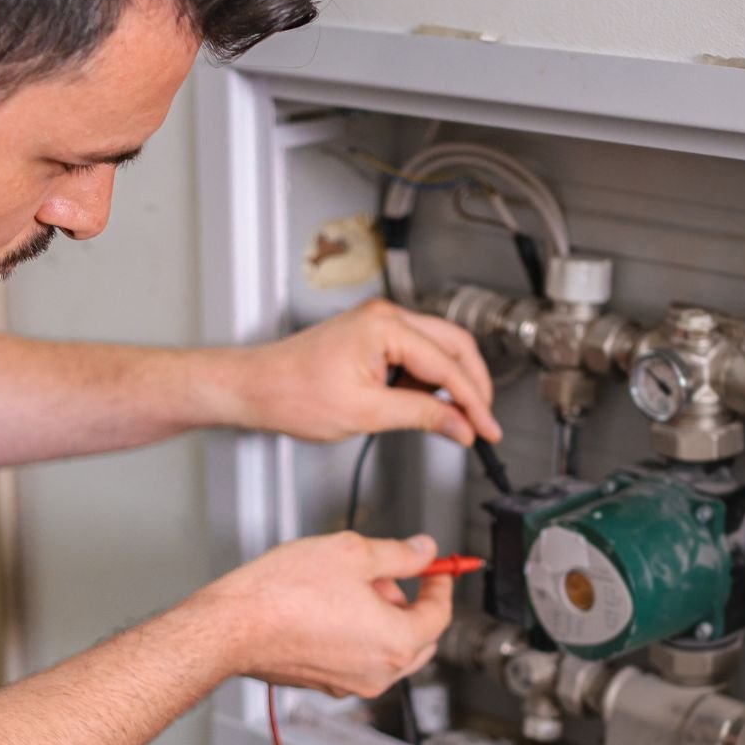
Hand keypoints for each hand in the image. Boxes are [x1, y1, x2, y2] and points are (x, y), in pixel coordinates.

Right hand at [193, 531, 453, 697]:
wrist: (232, 626)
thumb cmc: (284, 593)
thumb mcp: (352, 553)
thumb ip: (398, 554)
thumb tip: (424, 550)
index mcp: (396, 642)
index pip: (439, 614)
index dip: (440, 583)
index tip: (435, 568)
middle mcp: (378, 672)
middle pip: (418, 639)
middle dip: (409, 604)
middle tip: (384, 574)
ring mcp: (349, 684)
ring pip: (385, 651)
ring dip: (380, 619)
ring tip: (347, 586)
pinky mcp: (323, 684)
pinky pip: (356, 660)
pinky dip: (356, 636)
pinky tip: (328, 607)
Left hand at [238, 298, 503, 446]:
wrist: (256, 387)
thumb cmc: (293, 394)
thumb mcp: (367, 413)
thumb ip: (422, 416)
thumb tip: (460, 425)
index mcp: (386, 327)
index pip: (448, 366)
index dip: (474, 403)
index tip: (487, 429)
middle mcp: (386, 316)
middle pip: (454, 346)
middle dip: (472, 386)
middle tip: (482, 421)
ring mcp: (379, 323)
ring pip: (438, 348)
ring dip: (449, 384)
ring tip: (446, 419)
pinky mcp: (372, 335)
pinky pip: (416, 353)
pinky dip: (426, 380)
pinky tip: (421, 405)